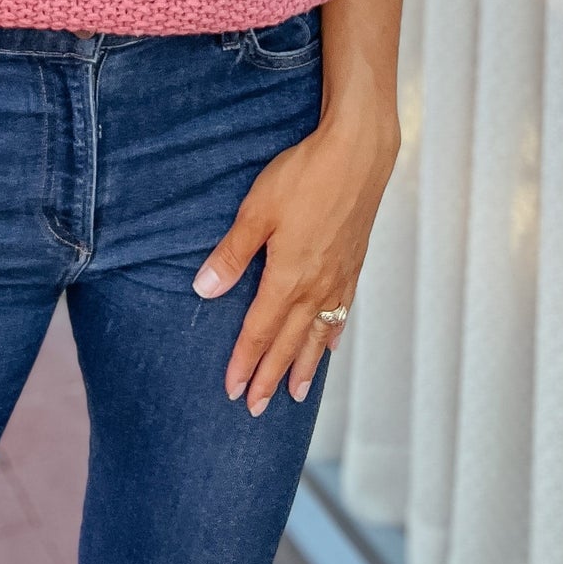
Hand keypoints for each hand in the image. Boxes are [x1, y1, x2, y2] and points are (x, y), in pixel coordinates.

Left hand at [192, 95, 399, 415]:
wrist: (359, 155)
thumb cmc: (305, 177)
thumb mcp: (257, 211)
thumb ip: (232, 254)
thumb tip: (204, 290)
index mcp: (288, 278)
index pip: (259, 330)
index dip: (244, 362)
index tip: (232, 390)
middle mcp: (317, 287)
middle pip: (288, 343)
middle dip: (270, 377)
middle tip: (256, 408)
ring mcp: (339, 278)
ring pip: (318, 336)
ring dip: (302, 367)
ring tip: (294, 395)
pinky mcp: (354, 264)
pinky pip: (342, 313)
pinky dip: (332, 336)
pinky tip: (329, 346)